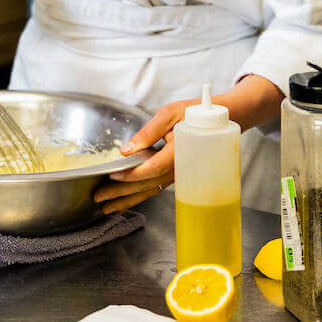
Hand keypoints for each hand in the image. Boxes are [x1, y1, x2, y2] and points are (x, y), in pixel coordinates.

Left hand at [93, 76, 283, 214]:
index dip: (131, 174)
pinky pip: (155, 188)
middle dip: (121, 194)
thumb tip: (127, 149)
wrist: (222, 120)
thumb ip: (149, 131)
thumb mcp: (170, 113)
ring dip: (128, 200)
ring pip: (150, 190)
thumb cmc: (195, 113)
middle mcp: (177, 169)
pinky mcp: (175, 175)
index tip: (112, 175)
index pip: (151, 169)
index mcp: (177, 153)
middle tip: (99, 199)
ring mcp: (177, 175)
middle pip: (146, 185)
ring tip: (107, 208)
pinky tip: (126, 202)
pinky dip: (140, 196)